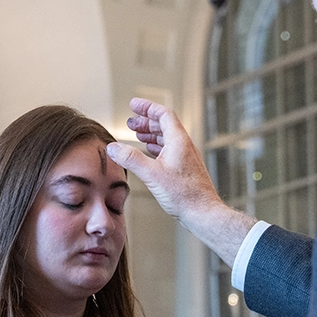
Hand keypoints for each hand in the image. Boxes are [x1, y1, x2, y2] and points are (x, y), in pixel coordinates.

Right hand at [106, 98, 255, 266]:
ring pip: (166, 138)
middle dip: (146, 121)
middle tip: (131, 121)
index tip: (133, 104)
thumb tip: (113, 147)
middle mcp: (184, 145)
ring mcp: (185, 157)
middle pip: (164, 125)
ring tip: (136, 134)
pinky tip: (149, 152)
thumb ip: (131, 159)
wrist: (203, 212)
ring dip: (151, 134)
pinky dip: (156, 147)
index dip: (147, 107)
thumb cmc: (183, 195)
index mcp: (178, 141)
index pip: (163, 114)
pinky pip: (169, 150)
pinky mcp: (185, 168)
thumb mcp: (151, 174)